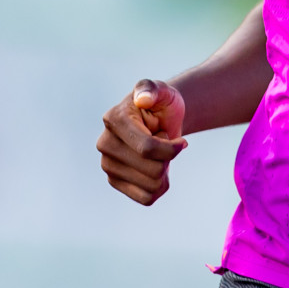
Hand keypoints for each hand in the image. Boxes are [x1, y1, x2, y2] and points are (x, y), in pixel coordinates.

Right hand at [98, 79, 187, 205]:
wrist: (160, 119)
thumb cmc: (162, 104)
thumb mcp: (164, 91)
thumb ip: (153, 89)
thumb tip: (143, 98)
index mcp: (114, 119)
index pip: (147, 149)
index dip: (172, 149)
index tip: (183, 141)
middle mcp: (105, 144)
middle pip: (152, 170)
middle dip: (168, 158)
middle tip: (163, 142)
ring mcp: (108, 164)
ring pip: (151, 186)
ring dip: (165, 171)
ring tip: (158, 154)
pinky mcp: (115, 181)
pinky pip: (146, 198)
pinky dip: (160, 188)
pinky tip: (158, 172)